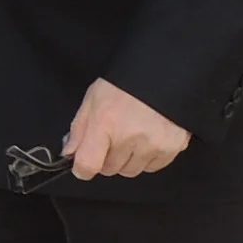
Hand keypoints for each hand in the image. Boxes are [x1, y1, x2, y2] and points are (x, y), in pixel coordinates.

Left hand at [66, 78, 190, 180]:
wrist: (163, 71)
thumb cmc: (126, 82)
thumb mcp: (93, 98)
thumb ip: (79, 128)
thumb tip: (70, 153)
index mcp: (105, 122)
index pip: (88, 164)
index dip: (82, 169)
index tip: (82, 165)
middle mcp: (129, 137)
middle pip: (109, 169)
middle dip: (106, 158)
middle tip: (111, 138)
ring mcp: (153, 144)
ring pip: (131, 170)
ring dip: (127, 159)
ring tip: (131, 136)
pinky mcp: (172, 147)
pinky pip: (152, 167)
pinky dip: (147, 158)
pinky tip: (146, 138)